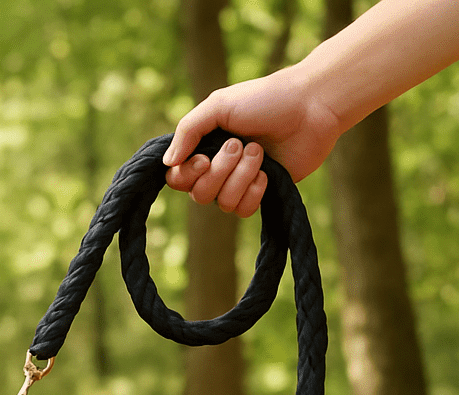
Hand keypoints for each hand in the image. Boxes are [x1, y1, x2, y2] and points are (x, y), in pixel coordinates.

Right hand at [162, 70, 342, 216]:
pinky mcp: (260, 193)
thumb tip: (167, 163)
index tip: (203, 159)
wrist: (311, 106)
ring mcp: (238, 182)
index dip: (186, 175)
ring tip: (259, 151)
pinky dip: (255, 191)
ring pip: (223, 203)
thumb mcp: (219, 105)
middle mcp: (217, 168)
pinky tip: (268, 173)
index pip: (176, 178)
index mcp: (203, 147)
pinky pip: (244, 209)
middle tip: (240, 144)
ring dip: (241, 176)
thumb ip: (188, 130)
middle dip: (220, 171)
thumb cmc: (266, 99)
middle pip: (198, 194)